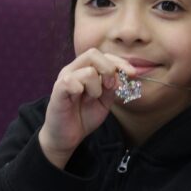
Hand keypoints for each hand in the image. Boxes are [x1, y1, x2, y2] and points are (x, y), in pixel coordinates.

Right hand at [38, 48, 135, 168]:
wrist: (68, 136)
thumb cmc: (85, 114)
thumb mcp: (106, 99)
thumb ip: (113, 84)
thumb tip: (125, 73)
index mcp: (86, 69)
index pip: (104, 55)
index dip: (120, 62)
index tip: (133, 74)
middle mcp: (74, 70)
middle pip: (93, 54)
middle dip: (109, 69)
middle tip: (110, 87)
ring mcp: (64, 79)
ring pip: (88, 71)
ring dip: (97, 87)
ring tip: (92, 98)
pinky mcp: (57, 91)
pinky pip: (71, 81)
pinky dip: (82, 90)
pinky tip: (80, 98)